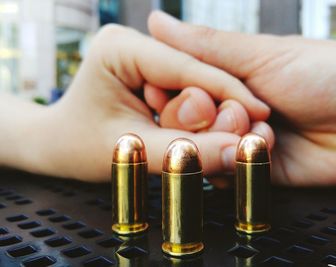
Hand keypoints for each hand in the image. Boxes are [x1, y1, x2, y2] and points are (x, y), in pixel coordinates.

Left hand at [2, 24, 272, 181]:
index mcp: (121, 48)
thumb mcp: (132, 151)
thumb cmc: (79, 147)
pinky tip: (212, 133)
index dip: (228, 92)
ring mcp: (144, 56)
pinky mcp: (152, 72)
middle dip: (220, 106)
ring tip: (228, 139)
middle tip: (238, 137)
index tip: (262, 113)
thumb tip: (237, 154)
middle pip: (196, 74)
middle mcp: (135, 44)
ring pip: (197, 83)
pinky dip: (203, 115)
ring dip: (215, 113)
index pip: (187, 68)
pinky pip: (189, 91)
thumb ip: (185, 153)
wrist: (57, 145)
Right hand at [148, 11, 335, 185]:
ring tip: (263, 130)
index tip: (166, 94)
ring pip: (203, 152)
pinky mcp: (257, 170)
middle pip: (184, 125)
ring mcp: (242, 141)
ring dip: (225, 142)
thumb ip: (207, 46)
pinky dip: (238, 165)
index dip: (170, 94)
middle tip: (236, 111)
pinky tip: (264, 150)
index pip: (177, 89)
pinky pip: (229, 175)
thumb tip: (156, 21)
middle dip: (203, 119)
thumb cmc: (329, 74)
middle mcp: (229, 110)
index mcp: (226, 78)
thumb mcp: (263, 54)